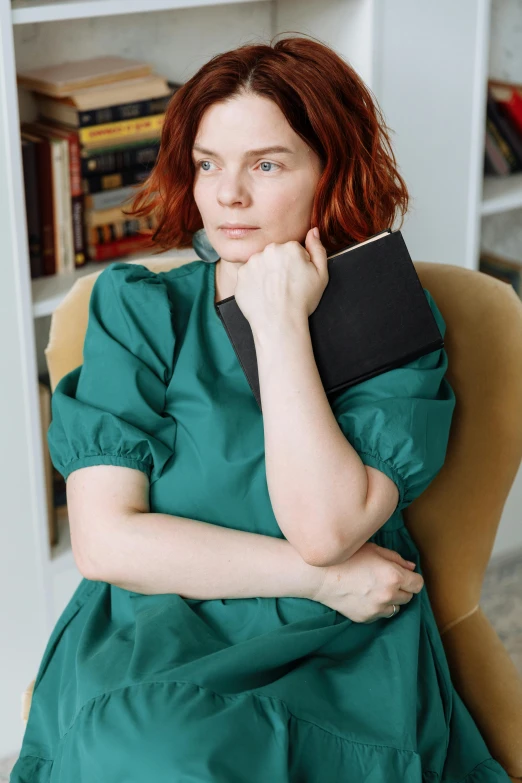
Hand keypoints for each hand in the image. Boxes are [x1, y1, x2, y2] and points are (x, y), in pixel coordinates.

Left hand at [233, 227, 328, 330]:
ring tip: (273, 291)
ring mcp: (252, 262)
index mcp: (289, 247)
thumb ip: (318, 248)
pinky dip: (254, 283)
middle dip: (280, 266)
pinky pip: (248, 275)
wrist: (279, 323)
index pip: (293, 250)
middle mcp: (268, 250)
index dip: (297, 265)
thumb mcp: (321, 275)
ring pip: (261, 263)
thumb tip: (313, 231)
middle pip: (275, 254)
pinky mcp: (241, 275)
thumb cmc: (302, 301)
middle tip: (285, 286)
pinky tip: (262, 294)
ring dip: (265, 273)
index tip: (297, 278)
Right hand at [307, 542, 423, 622]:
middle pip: (408, 597)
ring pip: (395, 608)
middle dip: (402, 588)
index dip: (412, 578)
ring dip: (390, 600)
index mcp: (394, 576)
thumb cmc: (346, 557)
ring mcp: (377, 609)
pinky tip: (364, 596)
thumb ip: (396, 558)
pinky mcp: (366, 618)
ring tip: (375, 588)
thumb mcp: (373, 549)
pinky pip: (379, 614)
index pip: (418, 584)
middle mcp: (389, 595)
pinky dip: (377, 607)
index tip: (404, 575)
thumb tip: (411, 567)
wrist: (320, 576)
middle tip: (386, 579)